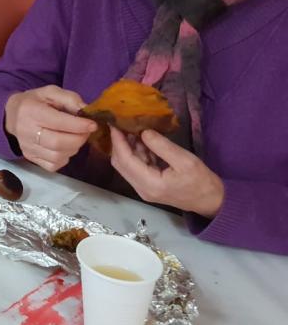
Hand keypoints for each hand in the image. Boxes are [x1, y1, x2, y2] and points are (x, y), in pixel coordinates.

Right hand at [4, 86, 96, 171]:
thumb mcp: (50, 91)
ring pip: (57, 156)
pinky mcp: (30, 158)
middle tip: (86, 132)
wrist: (11, 115)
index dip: (79, 125)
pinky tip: (65, 147)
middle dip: (79, 138)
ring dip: (73, 148)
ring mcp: (27, 147)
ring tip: (75, 138)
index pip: (58, 122)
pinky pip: (53, 165)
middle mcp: (26, 131)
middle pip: (58, 143)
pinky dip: (64, 158)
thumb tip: (86, 111)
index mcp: (31, 111)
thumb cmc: (35, 101)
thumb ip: (69, 98)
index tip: (93, 124)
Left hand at [110, 127, 224, 217]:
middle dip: (118, 143)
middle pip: (120, 163)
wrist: (210, 200)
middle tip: (121, 124)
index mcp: (150, 184)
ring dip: (127, 147)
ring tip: (132, 129)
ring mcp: (143, 188)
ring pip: (126, 165)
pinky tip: (141, 140)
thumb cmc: (201, 181)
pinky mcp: (148, 185)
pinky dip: (136, 153)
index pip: (125, 160)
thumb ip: (162, 146)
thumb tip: (143, 132)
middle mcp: (141, 188)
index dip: (118, 141)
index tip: (115, 124)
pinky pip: (136, 167)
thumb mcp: (185, 160)